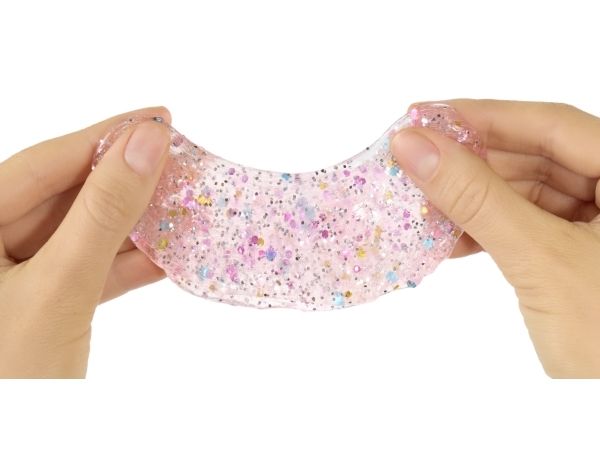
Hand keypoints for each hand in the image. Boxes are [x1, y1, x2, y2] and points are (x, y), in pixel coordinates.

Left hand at [0, 106, 171, 377]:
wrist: (17, 438)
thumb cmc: (10, 378)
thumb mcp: (58, 288)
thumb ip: (103, 214)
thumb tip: (147, 144)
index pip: (41, 165)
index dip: (104, 138)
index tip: (158, 120)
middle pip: (65, 196)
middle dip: (125, 181)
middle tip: (177, 159)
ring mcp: (15, 277)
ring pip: (82, 234)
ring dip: (133, 224)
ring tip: (181, 202)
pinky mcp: (43, 305)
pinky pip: (89, 271)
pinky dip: (128, 264)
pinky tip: (166, 253)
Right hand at [391, 99, 599, 377]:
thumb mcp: (538, 258)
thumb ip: (475, 197)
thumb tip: (413, 147)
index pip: (553, 125)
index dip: (484, 117)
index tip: (427, 116)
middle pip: (537, 157)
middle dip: (472, 163)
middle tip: (416, 161)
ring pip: (527, 194)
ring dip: (473, 200)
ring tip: (424, 204)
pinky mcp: (579, 256)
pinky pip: (526, 227)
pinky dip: (487, 231)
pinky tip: (449, 239)